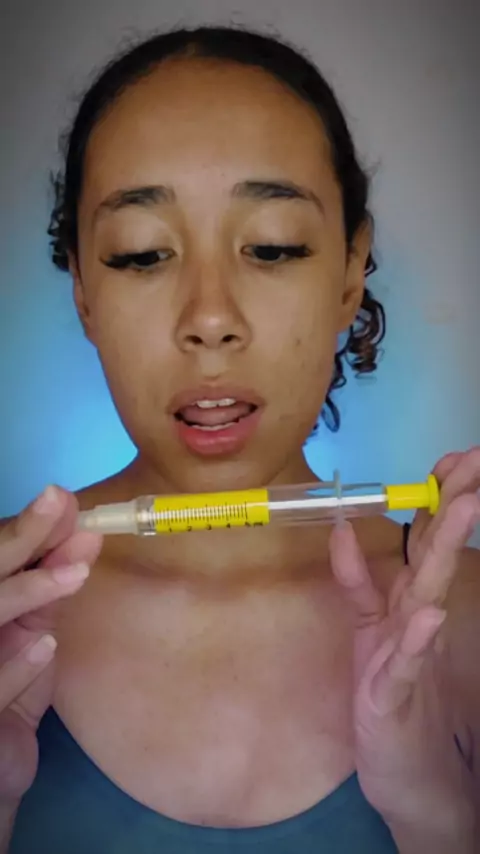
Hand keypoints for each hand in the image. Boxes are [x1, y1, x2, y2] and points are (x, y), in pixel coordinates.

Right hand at [0, 487, 101, 803]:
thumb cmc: (10, 692)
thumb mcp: (31, 637)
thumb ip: (49, 593)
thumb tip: (84, 536)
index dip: (28, 527)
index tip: (63, 500)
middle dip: (21, 536)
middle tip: (59, 501)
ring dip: (27, 591)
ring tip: (75, 574)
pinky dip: (17, 667)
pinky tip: (46, 647)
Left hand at [329, 448, 479, 842]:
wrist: (400, 765)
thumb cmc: (387, 689)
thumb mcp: (366, 625)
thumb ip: (355, 578)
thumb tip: (343, 528)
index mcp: (408, 597)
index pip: (426, 537)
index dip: (439, 497)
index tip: (457, 457)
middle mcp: (416, 615)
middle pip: (435, 552)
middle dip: (455, 505)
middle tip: (477, 462)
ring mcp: (411, 651)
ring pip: (428, 593)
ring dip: (445, 550)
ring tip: (465, 507)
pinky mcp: (395, 691)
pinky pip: (406, 661)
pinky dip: (418, 637)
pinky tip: (433, 615)